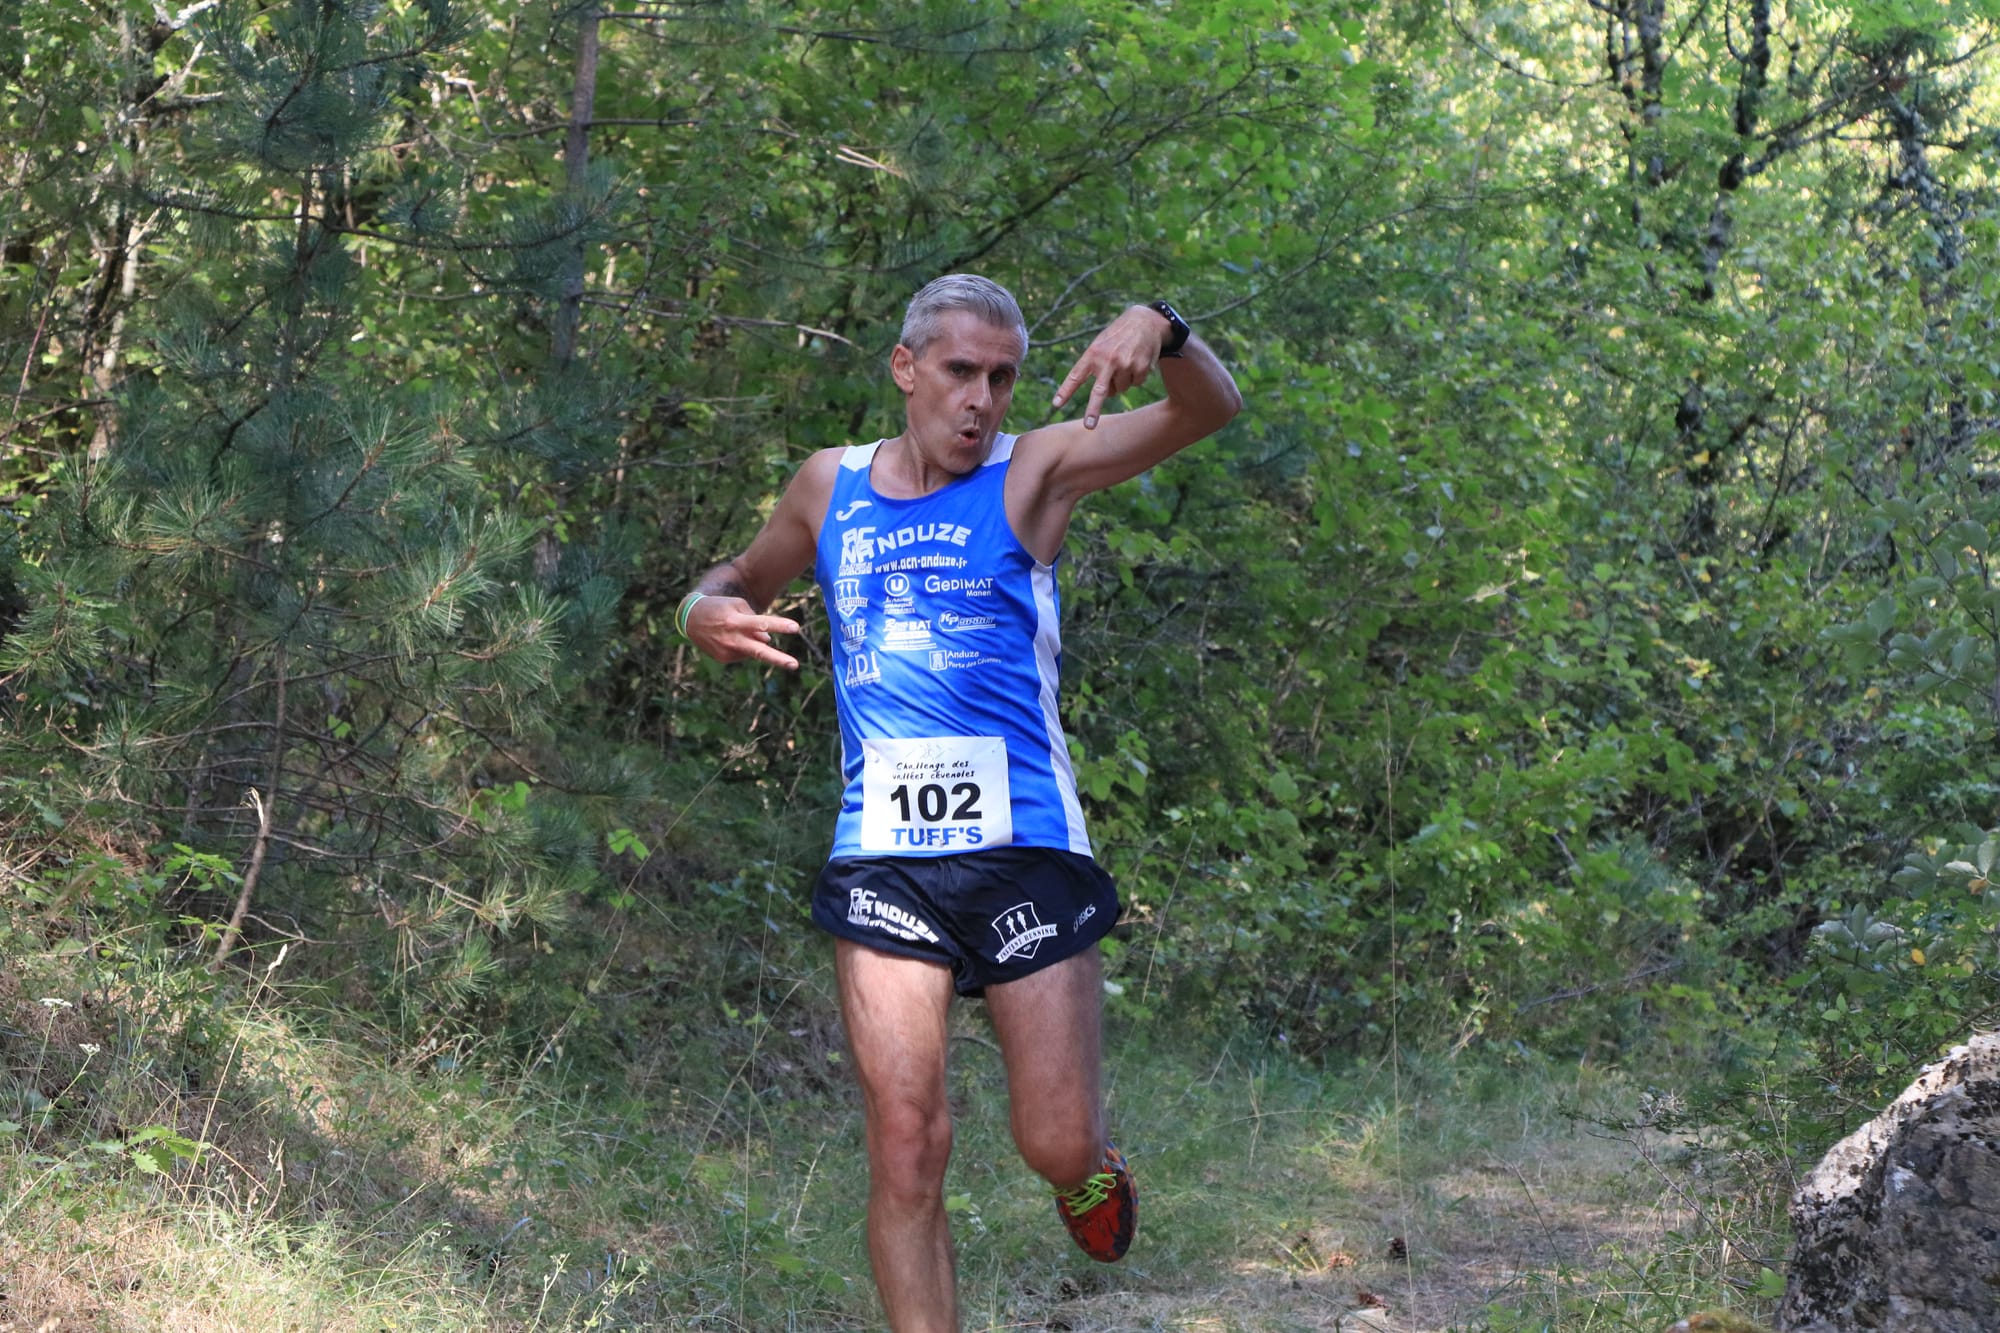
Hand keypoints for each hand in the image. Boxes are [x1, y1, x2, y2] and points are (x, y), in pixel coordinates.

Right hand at [687, 596, 801, 669]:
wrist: (690, 618)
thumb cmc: (718, 607)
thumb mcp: (736, 605)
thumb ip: (755, 620)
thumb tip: (767, 640)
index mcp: (735, 622)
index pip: (762, 623)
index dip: (780, 626)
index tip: (796, 628)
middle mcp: (731, 638)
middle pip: (759, 651)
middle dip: (778, 659)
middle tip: (795, 665)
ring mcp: (727, 651)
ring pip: (753, 650)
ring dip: (753, 641)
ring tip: (734, 629)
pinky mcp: (723, 658)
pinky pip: (743, 653)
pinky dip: (743, 646)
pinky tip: (729, 637)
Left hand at [1051, 306, 1173, 428]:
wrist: (1145, 321)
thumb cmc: (1118, 336)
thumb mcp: (1100, 344)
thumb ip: (1095, 366)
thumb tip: (1104, 395)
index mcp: (1093, 353)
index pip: (1076, 376)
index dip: (1066, 391)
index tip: (1056, 404)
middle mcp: (1108, 360)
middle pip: (1099, 391)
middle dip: (1093, 410)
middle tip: (1089, 426)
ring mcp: (1125, 364)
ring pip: (1119, 389)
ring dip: (1121, 383)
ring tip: (1124, 363)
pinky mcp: (1141, 367)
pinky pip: (1135, 384)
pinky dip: (1135, 377)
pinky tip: (1137, 362)